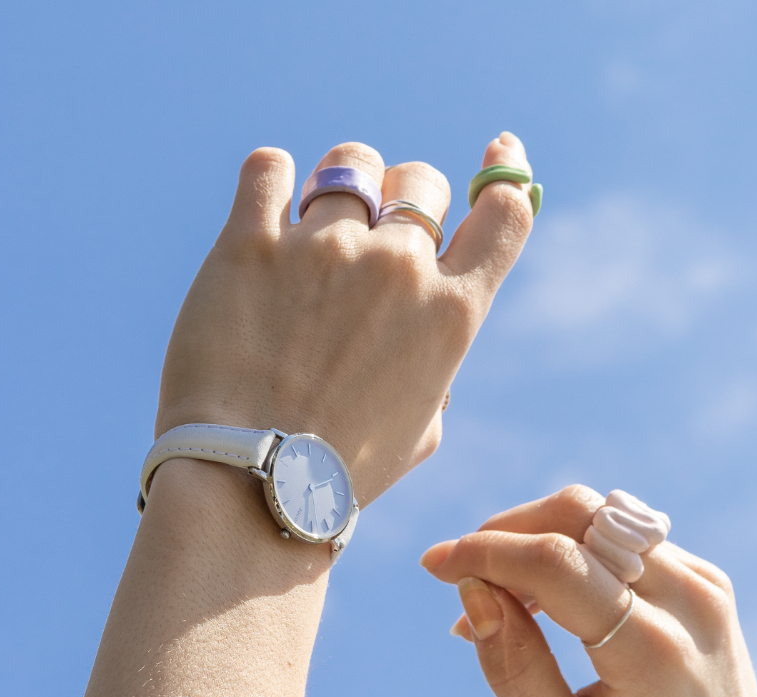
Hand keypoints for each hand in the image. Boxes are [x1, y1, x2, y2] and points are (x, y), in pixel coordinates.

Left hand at [154, 135, 536, 505]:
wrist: (250, 484)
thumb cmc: (339, 473)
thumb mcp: (420, 429)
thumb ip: (434, 367)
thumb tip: (420, 335)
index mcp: (451, 313)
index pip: (505, 212)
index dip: (507, 172)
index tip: (500, 151)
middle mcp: (398, 268)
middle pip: (421, 181)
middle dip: (403, 198)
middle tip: (371, 234)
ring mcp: (324, 248)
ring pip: (350, 164)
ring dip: (338, 188)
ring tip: (310, 227)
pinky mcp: (251, 243)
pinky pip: (269, 167)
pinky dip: (271, 178)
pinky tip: (265, 204)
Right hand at [420, 486, 756, 696]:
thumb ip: (517, 672)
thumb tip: (474, 592)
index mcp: (655, 654)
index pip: (556, 563)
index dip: (484, 552)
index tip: (432, 566)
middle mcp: (690, 602)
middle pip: (580, 516)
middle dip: (507, 531)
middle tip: (461, 580)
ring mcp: (705, 585)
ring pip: (601, 515)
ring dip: (536, 539)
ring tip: (497, 601)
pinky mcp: (706, 582)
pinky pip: (624, 538)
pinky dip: (571, 552)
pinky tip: (543, 603)